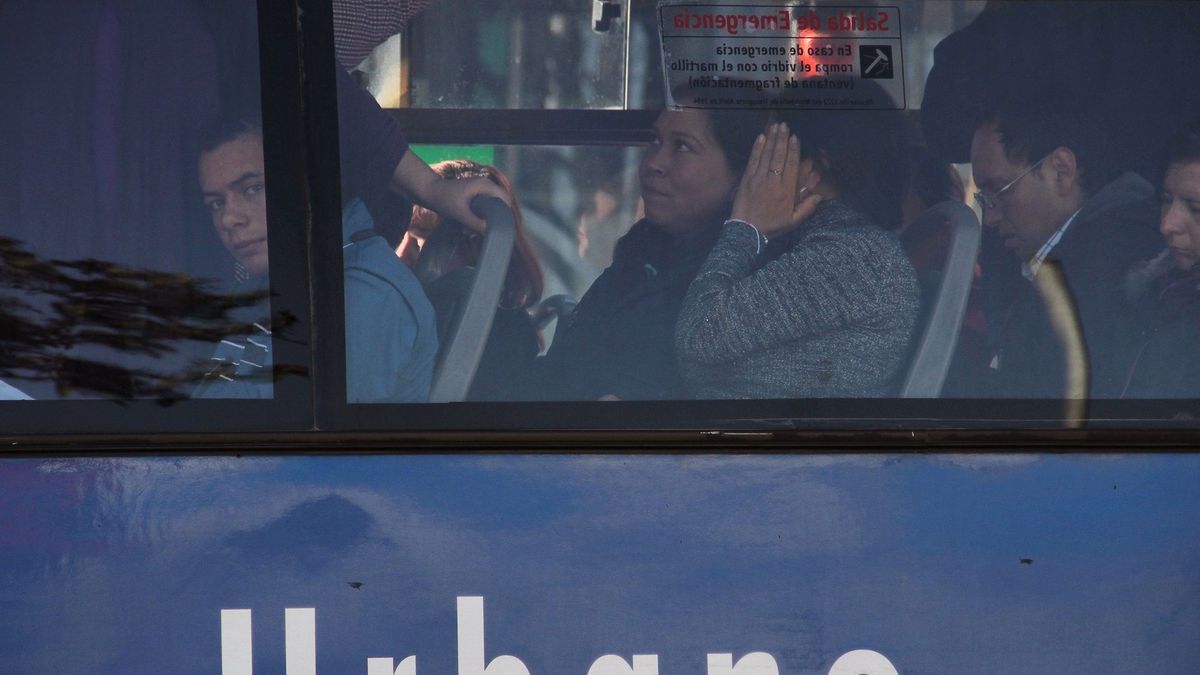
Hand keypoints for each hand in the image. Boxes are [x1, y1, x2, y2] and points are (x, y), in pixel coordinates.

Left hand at [392, 152, 512, 231]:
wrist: (430, 192)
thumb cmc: (444, 200)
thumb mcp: (460, 214)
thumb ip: (475, 223)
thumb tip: (490, 233)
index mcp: (484, 185)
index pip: (504, 198)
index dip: (506, 213)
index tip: (502, 227)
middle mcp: (486, 185)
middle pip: (500, 204)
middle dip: (496, 218)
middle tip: (489, 231)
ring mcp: (481, 190)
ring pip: (493, 207)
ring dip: (487, 218)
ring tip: (475, 229)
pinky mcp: (476, 196)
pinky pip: (485, 208)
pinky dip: (480, 217)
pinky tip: (469, 226)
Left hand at [729, 122, 821, 239]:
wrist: (746, 232)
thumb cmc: (770, 227)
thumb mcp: (792, 222)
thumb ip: (806, 208)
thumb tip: (819, 196)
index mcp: (786, 192)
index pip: (791, 166)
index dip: (793, 150)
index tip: (795, 137)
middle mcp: (773, 183)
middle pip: (778, 157)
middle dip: (782, 139)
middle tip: (785, 126)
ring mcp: (758, 180)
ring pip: (766, 156)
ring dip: (771, 140)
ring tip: (775, 127)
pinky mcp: (746, 180)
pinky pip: (753, 161)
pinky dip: (756, 149)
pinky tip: (760, 138)